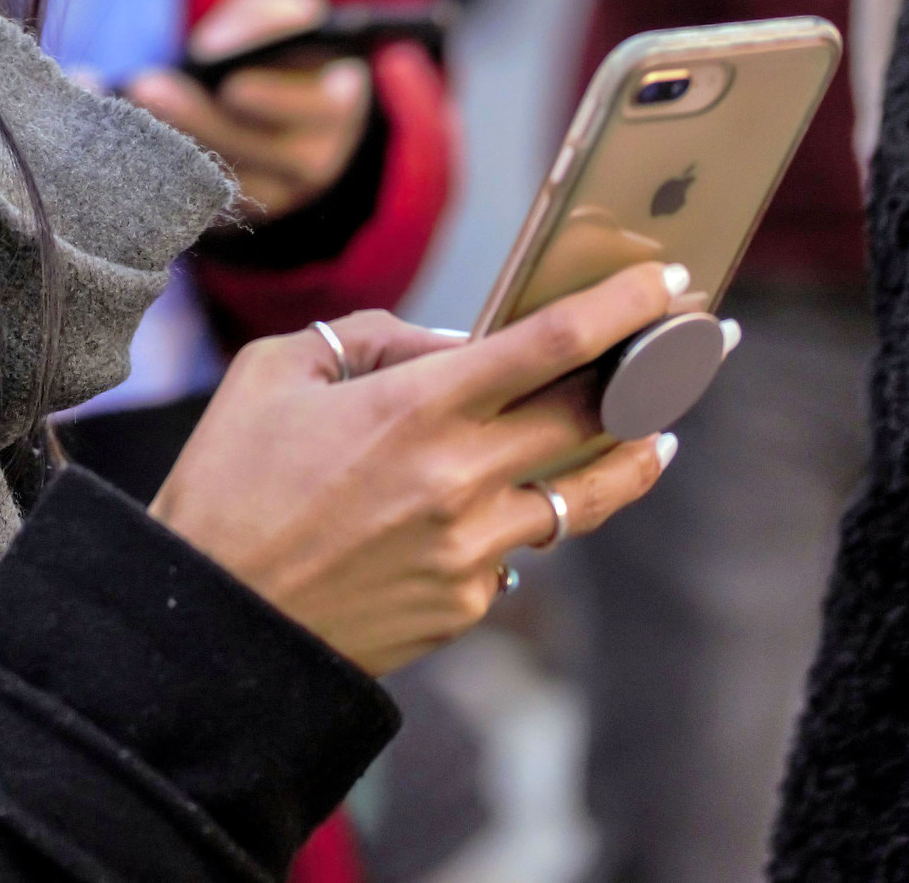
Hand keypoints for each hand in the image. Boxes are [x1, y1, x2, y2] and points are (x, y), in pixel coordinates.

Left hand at [126, 0, 370, 219]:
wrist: (285, 108)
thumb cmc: (282, 48)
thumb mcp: (285, 11)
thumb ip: (262, 14)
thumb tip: (215, 46)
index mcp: (338, 104)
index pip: (320, 109)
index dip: (274, 99)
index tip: (231, 86)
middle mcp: (314, 160)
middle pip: (259, 152)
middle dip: (201, 120)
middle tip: (148, 87)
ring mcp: (275, 195)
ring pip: (222, 183)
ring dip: (168, 148)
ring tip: (125, 111)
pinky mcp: (235, 215)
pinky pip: (196, 205)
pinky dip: (153, 176)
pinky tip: (113, 142)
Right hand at [148, 264, 684, 676]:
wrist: (210, 621)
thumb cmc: (228, 480)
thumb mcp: (276, 371)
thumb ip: (373, 338)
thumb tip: (454, 345)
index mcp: (415, 406)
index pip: (552, 345)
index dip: (623, 309)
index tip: (671, 286)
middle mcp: (459, 478)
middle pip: (596, 419)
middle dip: (657, 373)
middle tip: (698, 346)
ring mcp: (471, 550)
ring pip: (581, 496)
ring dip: (627, 457)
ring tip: (656, 435)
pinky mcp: (465, 605)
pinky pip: (518, 549)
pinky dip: (521, 517)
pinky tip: (510, 504)